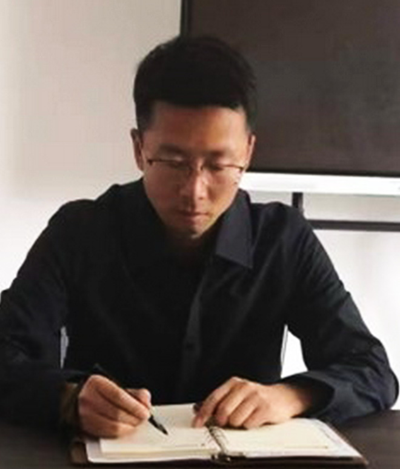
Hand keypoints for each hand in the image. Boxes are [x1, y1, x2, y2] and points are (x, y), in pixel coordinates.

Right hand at [78, 374, 150, 437]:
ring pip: (112, 426)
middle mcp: (88, 398)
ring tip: (136, 424)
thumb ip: (134, 393)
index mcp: (97, 383)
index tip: (145, 411)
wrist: (76, 398)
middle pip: (116, 413)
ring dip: (129, 427)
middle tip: (143, 419)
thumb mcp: (116, 385)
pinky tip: (126, 429)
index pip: (118, 396)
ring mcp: (85, 414)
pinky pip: (106, 434)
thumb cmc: (100, 392)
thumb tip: (146, 403)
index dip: (134, 406)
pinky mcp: (85, 427)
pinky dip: (120, 433)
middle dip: (134, 418)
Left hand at [192, 377, 318, 428]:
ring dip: (238, 424)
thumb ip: (222, 401)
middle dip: (222, 421)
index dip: (203, 413)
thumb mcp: (238, 394)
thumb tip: (203, 415)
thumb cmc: (256, 398)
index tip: (197, 423)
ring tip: (245, 418)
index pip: (214, 398)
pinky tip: (254, 419)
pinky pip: (249, 424)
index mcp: (234, 383)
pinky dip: (249, 426)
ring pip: (235, 420)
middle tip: (227, 422)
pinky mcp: (265, 408)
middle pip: (223, 411)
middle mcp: (244, 387)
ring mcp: (255, 397)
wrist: (283, 397)